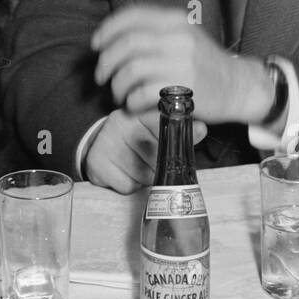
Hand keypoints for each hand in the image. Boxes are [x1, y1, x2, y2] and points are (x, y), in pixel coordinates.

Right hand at [82, 109, 207, 193]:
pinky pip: (127, 186)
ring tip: (136, 166)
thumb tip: (202, 128)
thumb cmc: (134, 138)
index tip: (200, 131)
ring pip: (142, 175)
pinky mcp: (96, 164)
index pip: (161, 124)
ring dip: (145, 177)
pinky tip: (124, 173)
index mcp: (136, 112)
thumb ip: (178, 131)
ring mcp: (105, 143)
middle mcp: (118, 123)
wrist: (100, 144)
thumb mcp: (153, 129)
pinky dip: (130, 185)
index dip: (178, 136)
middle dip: (160, 166)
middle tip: (155, 162)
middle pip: (155, 157)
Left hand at [91, 4, 273, 122]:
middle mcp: (179, 38)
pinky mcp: (185, 90)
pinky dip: (130, 101)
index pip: (132, 15)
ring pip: (131, 70)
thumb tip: (111, 39)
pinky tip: (132, 105)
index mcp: (176, 21)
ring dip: (117, 85)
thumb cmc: (205, 64)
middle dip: (106, 62)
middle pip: (126, 44)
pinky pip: (143, 93)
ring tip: (118, 94)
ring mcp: (183, 63)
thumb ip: (154, 33)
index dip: (108, 29)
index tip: (96, 44)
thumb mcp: (184, 36)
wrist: (240, 87)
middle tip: (101, 77)